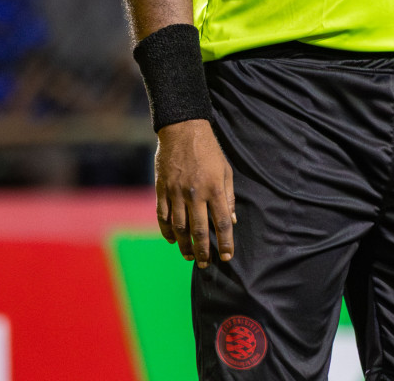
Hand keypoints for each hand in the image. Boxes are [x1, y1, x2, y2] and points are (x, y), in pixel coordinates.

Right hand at [155, 118, 234, 267]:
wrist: (182, 130)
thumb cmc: (209, 150)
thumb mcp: (226, 171)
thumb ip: (229, 197)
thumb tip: (232, 220)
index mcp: (214, 189)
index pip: (222, 223)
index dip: (225, 243)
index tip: (227, 256)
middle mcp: (194, 193)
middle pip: (199, 230)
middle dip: (203, 250)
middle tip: (205, 264)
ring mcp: (175, 192)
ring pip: (178, 226)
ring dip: (184, 244)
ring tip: (189, 256)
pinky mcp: (162, 188)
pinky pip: (162, 214)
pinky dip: (166, 229)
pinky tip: (171, 239)